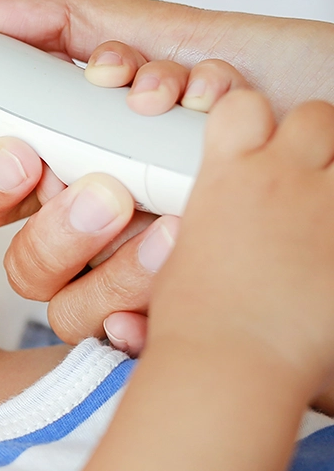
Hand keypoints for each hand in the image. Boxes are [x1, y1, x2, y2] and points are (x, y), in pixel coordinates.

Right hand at [0, 0, 333, 354]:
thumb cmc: (288, 85)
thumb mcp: (176, 38)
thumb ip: (68, 21)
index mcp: (86, 164)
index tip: (21, 153)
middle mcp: (106, 225)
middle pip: (23, 262)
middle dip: (54, 231)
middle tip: (108, 192)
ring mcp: (143, 274)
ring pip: (69, 310)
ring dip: (112, 272)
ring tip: (178, 226)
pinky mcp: (189, 315)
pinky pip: (130, 345)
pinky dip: (143, 321)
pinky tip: (182, 281)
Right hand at [149, 91, 333, 400]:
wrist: (236, 364)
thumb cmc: (197, 327)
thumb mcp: (170, 270)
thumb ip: (175, 244)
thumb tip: (153, 258)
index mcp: (225, 179)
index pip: (241, 106)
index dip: (250, 119)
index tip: (252, 145)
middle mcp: (280, 178)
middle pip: (313, 115)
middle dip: (312, 138)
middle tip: (302, 174)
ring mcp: (327, 203)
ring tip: (322, 202)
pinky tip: (329, 241)